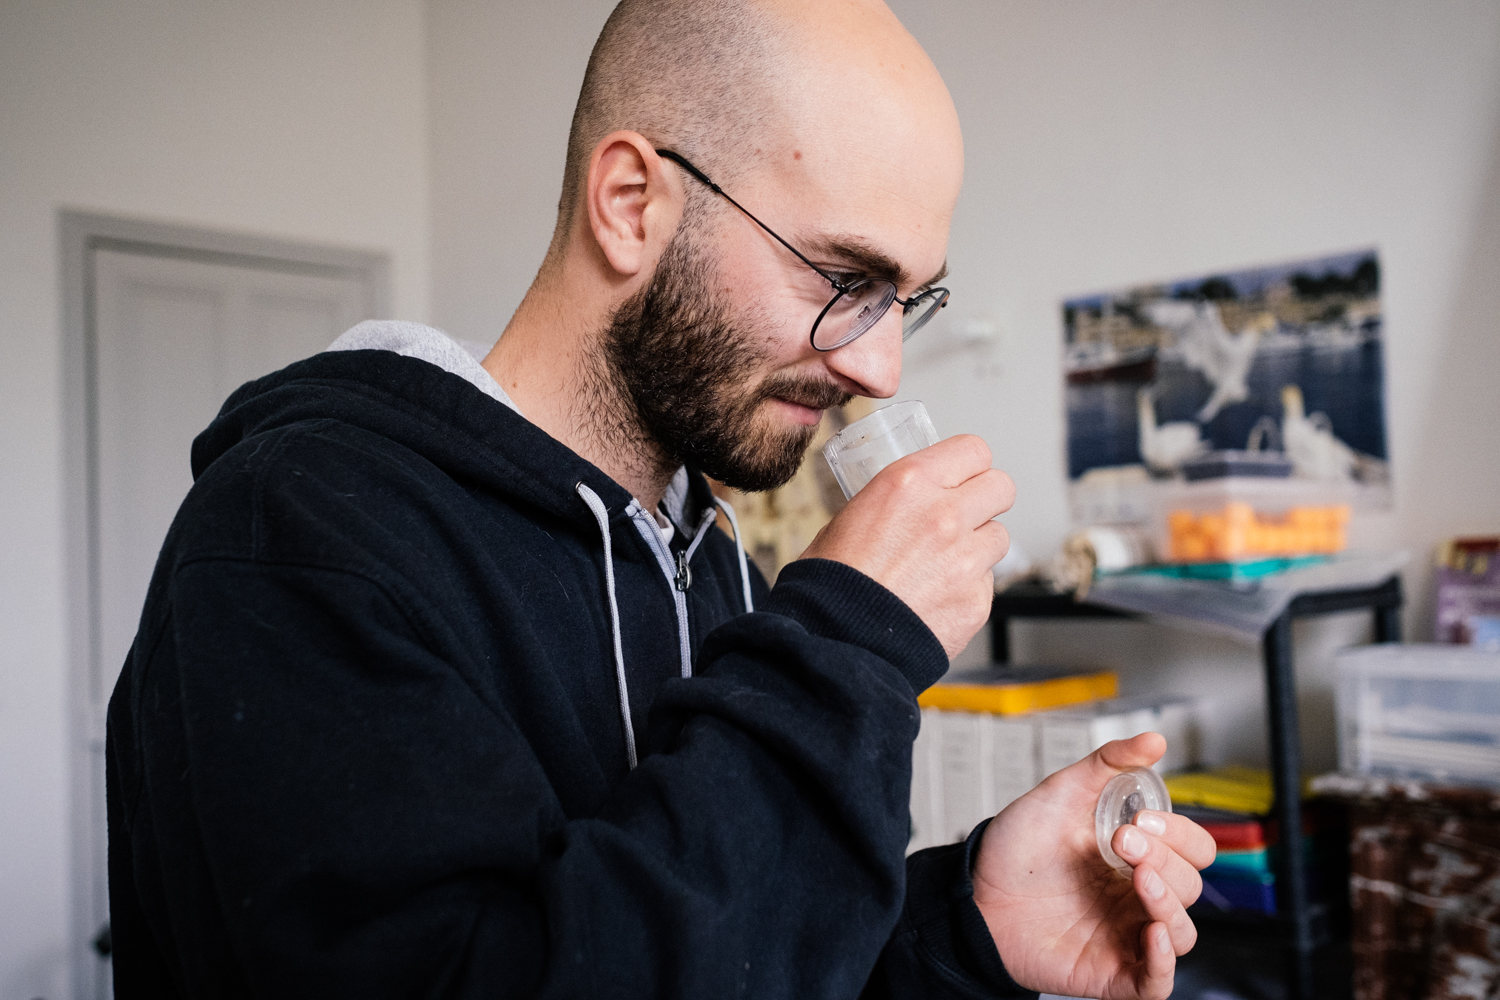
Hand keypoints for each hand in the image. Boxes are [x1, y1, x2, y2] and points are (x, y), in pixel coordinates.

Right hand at [799, 435, 1013, 656]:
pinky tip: (935, 599)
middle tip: (965, 516)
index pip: (973, 450)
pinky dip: (967, 589)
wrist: (834, 643)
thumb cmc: (830, 583)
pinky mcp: (976, 600)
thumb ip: (892, 502)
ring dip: (976, 547)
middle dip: (986, 500)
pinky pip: (986, 583)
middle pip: (1001, 487)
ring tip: (941, 566)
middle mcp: (944, 514)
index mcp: (909, 483)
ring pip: (998, 537)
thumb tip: (911, 501)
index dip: (970, 465)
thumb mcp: (849, 517)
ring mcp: (965, 559)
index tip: (963, 477)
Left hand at [971, 733, 1216, 999]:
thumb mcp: (1062, 793)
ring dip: (1170, 903)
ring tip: (1139, 881)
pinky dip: (1164, 960)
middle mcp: (1138, 895)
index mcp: (1138, 855)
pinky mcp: (1112, 971)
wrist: (974, 892)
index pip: (1193, 849)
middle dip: (1164, 859)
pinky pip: (1159, 980)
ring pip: (1184, 932)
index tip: (1139, 820)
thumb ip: (1108, 764)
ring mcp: (1127, 934)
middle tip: (1121, 842)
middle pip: (1190, 885)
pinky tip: (1151, 933)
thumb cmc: (1018, 847)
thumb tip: (1155, 741)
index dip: (1179, 834)